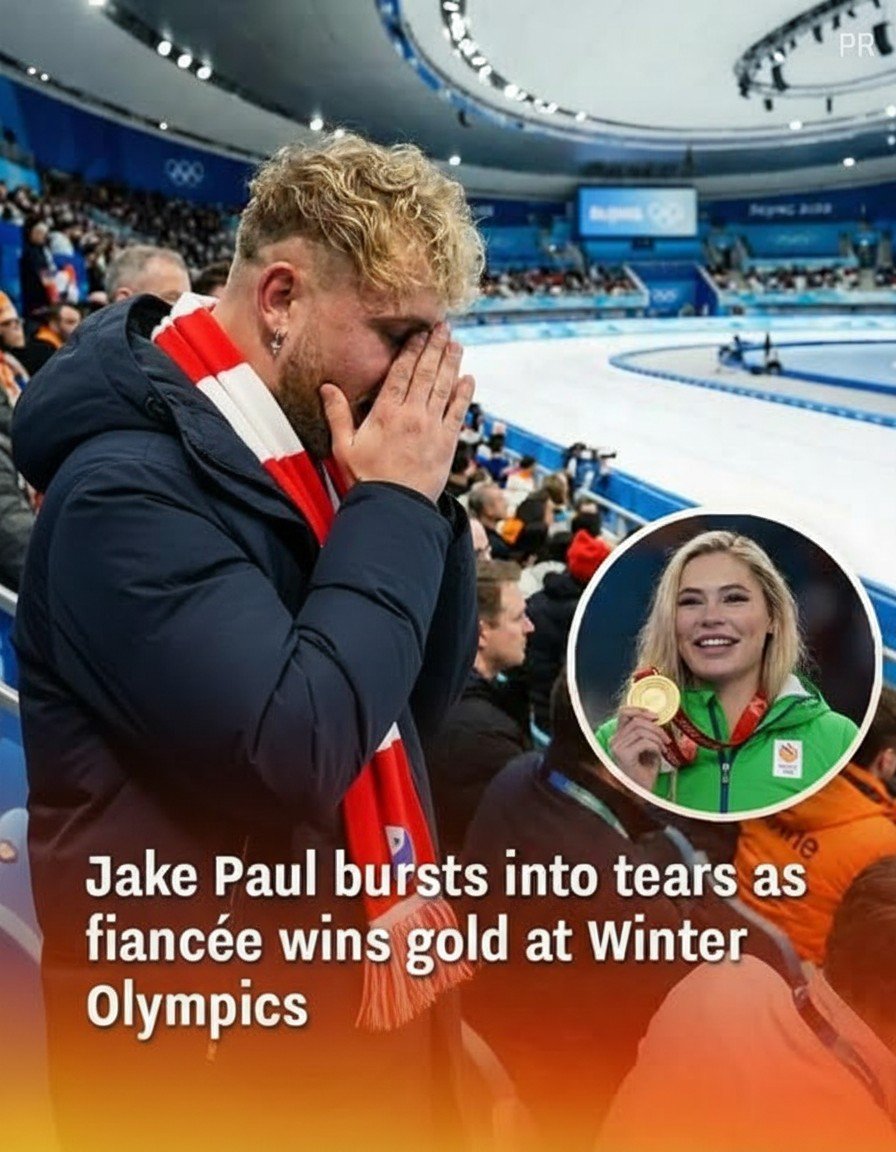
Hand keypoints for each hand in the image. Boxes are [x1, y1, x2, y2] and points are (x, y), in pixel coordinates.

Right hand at [320, 323, 474, 503]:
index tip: (419, 333)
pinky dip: (464, 394)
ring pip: (444, 387)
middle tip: (443, 327)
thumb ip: (337, 415)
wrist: (393, 508)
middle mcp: (412, 415)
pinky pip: (458, 412)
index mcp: (386, 413)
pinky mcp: (447, 443)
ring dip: (451, 363)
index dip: (411, 350)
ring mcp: (432, 428)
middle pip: (426, 373)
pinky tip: (468, 379)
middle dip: (434, 348)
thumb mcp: (343, 447)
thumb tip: (326, 386)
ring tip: (456, 344)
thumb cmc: (366, 479)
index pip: (401, 373)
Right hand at [608, 706, 670, 791]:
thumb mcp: (647, 748)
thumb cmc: (644, 774)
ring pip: (641, 730)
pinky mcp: (624, 755)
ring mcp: (617, 748)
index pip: (624, 713)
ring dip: (657, 737)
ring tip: (664, 747)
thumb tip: (657, 719)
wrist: (640, 794)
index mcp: (617, 737)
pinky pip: (644, 742)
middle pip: (636, 720)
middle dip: (656, 727)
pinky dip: (655, 746)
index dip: (640, 710)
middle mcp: (614, 741)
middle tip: (666, 738)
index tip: (656, 716)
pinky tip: (660, 754)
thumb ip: (647, 733)